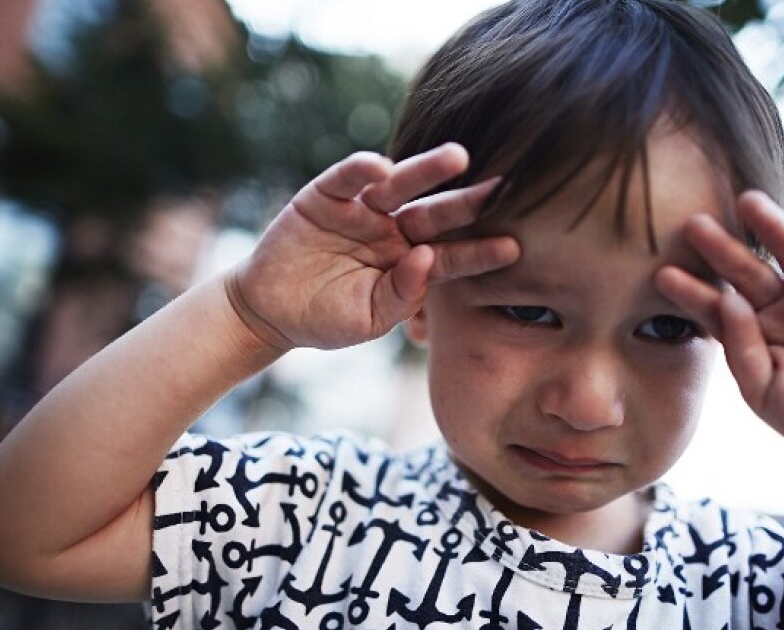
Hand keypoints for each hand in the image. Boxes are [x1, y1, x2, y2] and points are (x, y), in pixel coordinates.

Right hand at [228, 143, 519, 351]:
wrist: (270, 311)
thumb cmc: (326, 318)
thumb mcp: (368, 318)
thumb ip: (400, 295)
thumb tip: (426, 258)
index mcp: (410, 261)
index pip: (452, 255)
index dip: (479, 251)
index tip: (513, 248)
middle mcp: (392, 230)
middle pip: (435, 213)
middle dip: (467, 201)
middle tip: (504, 186)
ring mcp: (360, 211)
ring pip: (399, 186)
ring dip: (427, 170)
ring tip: (458, 157)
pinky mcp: (324, 197)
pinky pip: (346, 179)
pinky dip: (360, 170)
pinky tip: (380, 166)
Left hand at [655, 191, 783, 478]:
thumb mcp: (762, 392)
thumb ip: (741, 349)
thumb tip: (730, 299)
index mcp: (752, 327)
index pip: (716, 303)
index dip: (691, 290)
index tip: (662, 275)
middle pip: (749, 269)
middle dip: (722, 247)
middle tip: (693, 224)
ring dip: (775, 227)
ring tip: (749, 203)